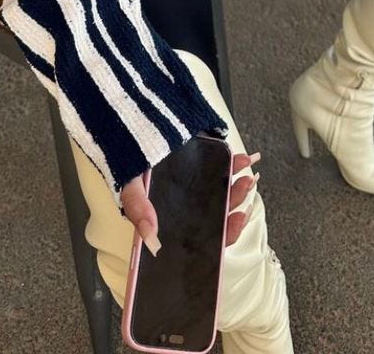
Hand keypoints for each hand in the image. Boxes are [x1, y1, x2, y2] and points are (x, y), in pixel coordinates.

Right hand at [121, 151, 261, 255]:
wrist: (127, 133)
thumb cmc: (128, 164)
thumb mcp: (129, 186)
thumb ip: (138, 209)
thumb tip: (150, 240)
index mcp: (173, 220)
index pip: (204, 237)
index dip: (223, 233)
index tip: (236, 220)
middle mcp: (187, 207)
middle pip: (218, 216)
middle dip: (236, 205)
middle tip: (245, 187)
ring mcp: (195, 187)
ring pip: (223, 194)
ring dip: (238, 186)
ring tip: (246, 173)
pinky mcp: (199, 165)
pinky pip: (220, 169)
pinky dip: (233, 164)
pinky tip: (241, 159)